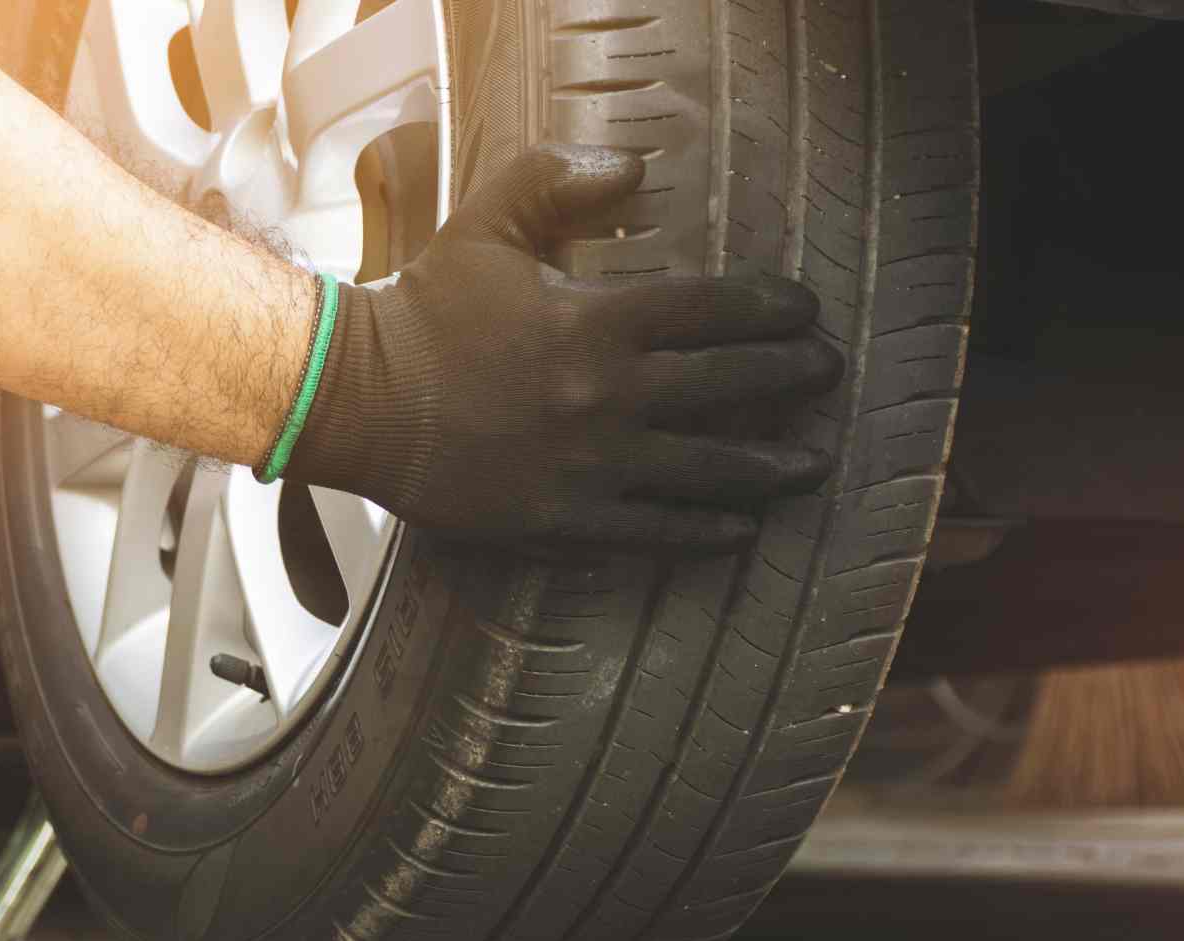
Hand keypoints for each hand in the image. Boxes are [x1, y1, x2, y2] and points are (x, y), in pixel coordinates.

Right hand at [285, 143, 841, 545]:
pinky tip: (737, 530)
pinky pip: (652, 531)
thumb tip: (631, 165)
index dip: (773, 306)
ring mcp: (588, 466)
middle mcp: (606, 397)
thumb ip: (556, 180)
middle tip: (826, 373)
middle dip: (792, 377)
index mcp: (596, 321)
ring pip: (707, 469)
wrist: (357, 402)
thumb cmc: (422, 312)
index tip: (804, 310)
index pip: (715, 308)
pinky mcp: (560, 520)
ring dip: (770, 466)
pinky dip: (704, 532)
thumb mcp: (486, 225)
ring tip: (809, 464)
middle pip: (729, 387)